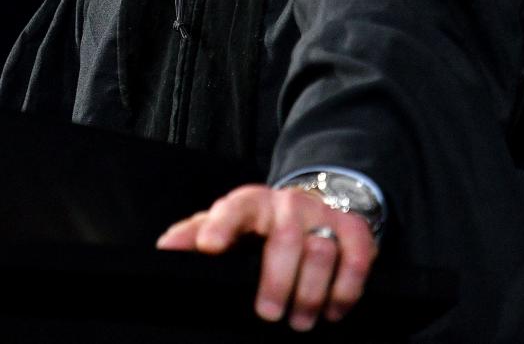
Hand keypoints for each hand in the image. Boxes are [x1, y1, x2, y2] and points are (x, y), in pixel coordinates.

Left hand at [156, 183, 377, 331]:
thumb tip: (166, 248)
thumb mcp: (226, 226)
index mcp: (251, 203)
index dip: (222, 225)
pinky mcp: (353, 228)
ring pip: (322, 250)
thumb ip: (195, 233)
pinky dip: (347, 288)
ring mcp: (323, 214)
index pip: (235, 207)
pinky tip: (334, 310)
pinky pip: (358, 256)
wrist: (310, 207)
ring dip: (311, 293)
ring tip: (302, 321)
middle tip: (270, 314)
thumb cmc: (259, 227)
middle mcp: (288, 204)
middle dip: (278, 280)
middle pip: (285, 237)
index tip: (210, 247)